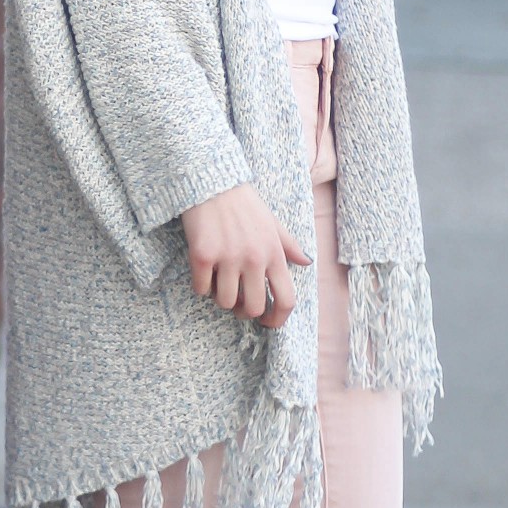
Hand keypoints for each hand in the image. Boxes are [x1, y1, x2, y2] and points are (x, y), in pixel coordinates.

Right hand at [181, 184, 309, 324]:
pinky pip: (201, 289)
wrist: (212, 183)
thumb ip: (289, 245)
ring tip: (219, 282)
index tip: (267, 324)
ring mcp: (228, 258)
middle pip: (253, 308)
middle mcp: (254, 259)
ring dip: (221, 298)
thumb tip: (306, 262)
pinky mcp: (203, 256)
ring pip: (225, 302)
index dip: (278, 320)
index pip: (286, 299)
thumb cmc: (243, 203)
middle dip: (245, 312)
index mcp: (274, 253)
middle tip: (238, 304)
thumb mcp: (272, 223)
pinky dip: (200, 286)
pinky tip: (203, 272)